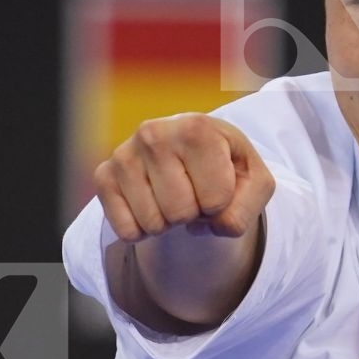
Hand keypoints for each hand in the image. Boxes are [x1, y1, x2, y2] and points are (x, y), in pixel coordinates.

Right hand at [93, 112, 274, 242]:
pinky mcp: (104, 175)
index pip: (216, 199)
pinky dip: (143, 230)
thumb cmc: (226, 165)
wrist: (190, 149)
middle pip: (181, 213)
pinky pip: (126, 230)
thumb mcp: (254, 181)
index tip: (217, 184)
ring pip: (153, 224)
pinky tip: (151, 204)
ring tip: (174, 195)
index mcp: (197, 128)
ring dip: (169, 222)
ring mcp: (125, 154)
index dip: (222, 204)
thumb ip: (248, 207)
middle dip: (194, 213)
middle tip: (193, 191)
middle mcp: (155, 133)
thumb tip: (205, 225)